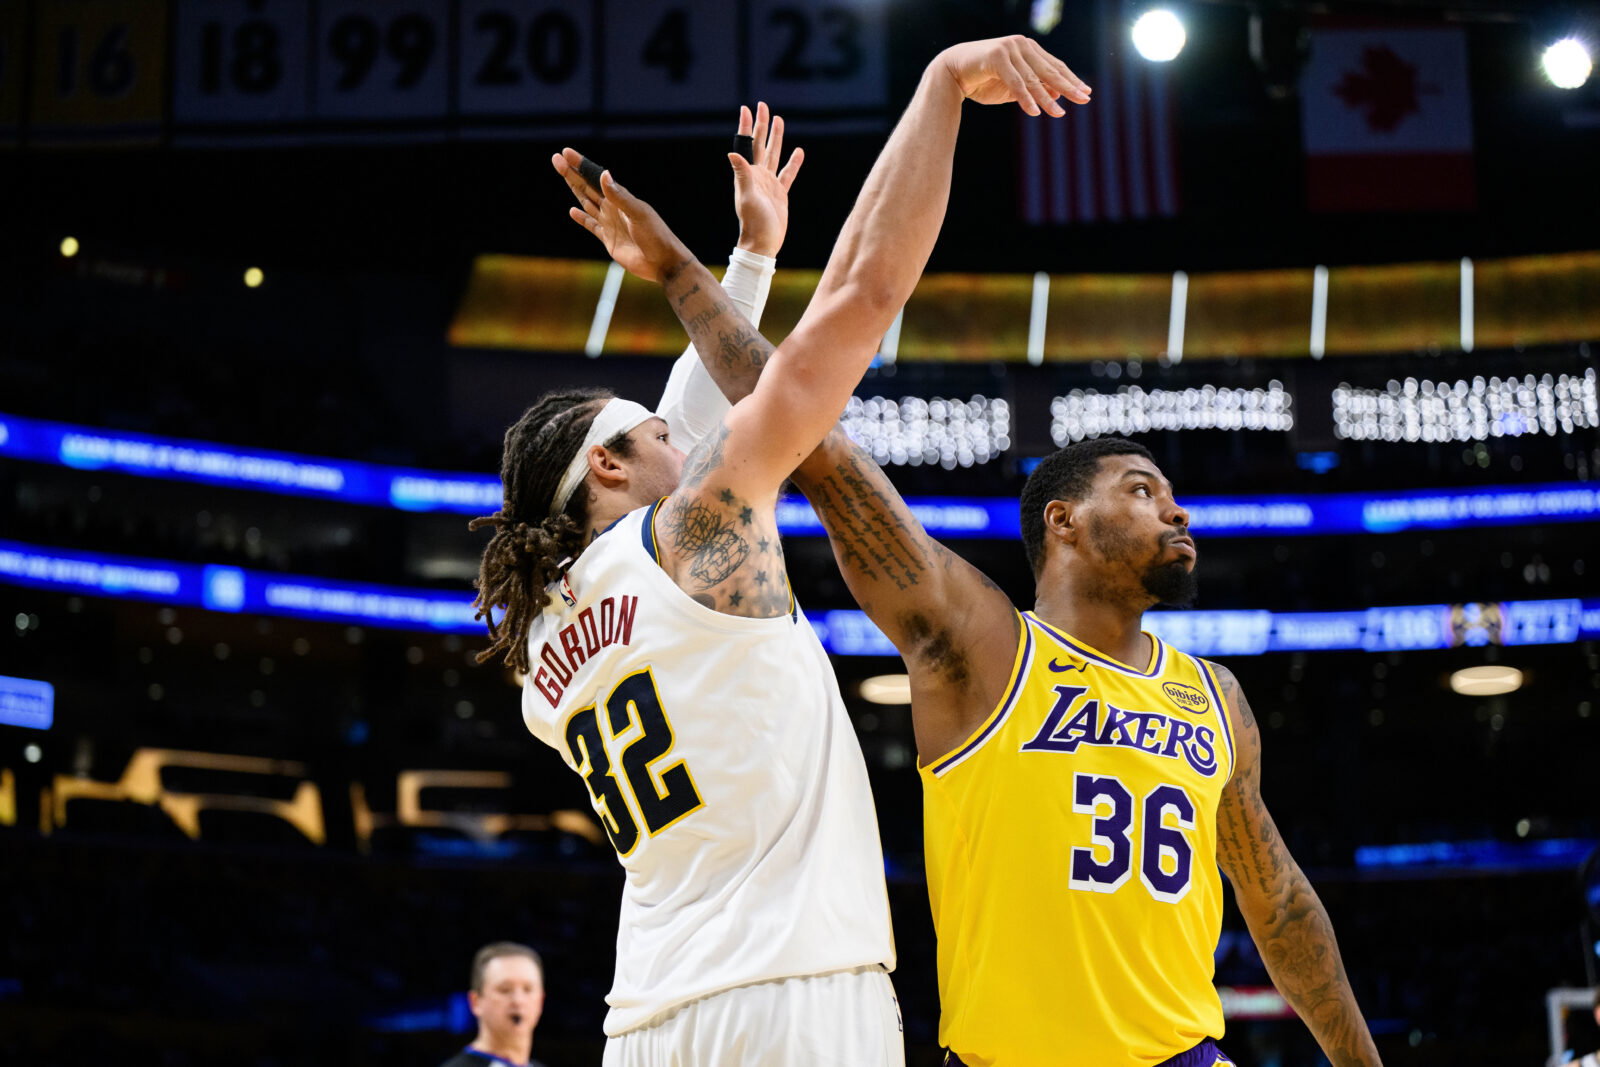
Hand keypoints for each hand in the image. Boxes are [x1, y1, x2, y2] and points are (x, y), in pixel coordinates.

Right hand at [553, 148, 690, 282]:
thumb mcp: (638, 214)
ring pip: (587, 202)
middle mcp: (614, 208)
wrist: (663, 263)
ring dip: (574, 190)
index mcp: (621, 198)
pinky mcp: (609, 239)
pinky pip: (592, 226)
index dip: (581, 165)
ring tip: (563, 175)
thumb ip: (619, 196)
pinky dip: (582, 218)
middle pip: (588, 187)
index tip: (566, 153)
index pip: (596, 177)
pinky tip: (573, 211)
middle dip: (572, 173)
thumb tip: (604, 175)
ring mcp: (611, 223)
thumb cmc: (656, 236)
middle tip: (556, 159)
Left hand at [731, 102, 804, 257]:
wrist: (763, 243)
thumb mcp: (746, 197)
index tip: (746, 108)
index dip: (746, 126)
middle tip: (763, 106)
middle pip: (760, 144)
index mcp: (748, 173)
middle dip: (761, 125)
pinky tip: (799, 151)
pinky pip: (788, 173)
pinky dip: (793, 163)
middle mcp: (757, 175)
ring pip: (774, 154)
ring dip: (776, 138)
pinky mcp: (781, 193)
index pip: (747, 144)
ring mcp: (769, 183)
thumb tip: (732, 152)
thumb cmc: (753, 222)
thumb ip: (741, 174)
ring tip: (778, 120)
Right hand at [937, 35, 1090, 115]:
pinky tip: (1035, 112)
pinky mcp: (997, 57)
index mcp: (1028, 49)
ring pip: (1033, 79)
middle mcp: (1022, 45)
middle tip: (1084, 100)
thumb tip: (1057, 95)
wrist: (951, 73)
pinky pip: (1016, 82)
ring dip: (1047, 99)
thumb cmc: (982, 80)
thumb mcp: (1013, 88)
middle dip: (1068, 87)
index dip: (1071, 80)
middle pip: (1049, 70)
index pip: (1055, 66)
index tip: (1086, 93)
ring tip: (1059, 114)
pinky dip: (1025, 98)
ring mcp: (1010, 48)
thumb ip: (1033, 89)